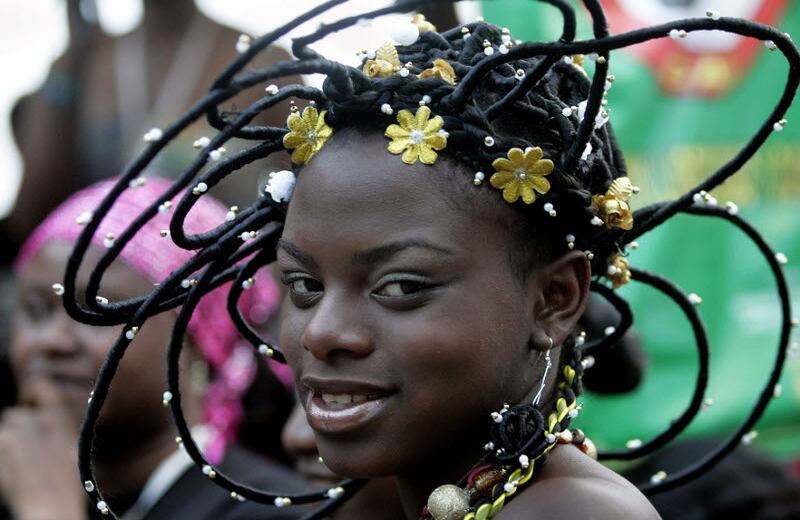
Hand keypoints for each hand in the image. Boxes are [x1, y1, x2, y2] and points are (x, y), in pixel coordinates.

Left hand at [0, 379, 85, 519]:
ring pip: (5, 428)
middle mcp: (38, 419)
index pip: (41, 386)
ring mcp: (16, 431)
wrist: (49, 505)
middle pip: (16, 414)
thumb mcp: (72, 446)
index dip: (33, 392)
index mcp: (59, 418)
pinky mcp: (1, 443)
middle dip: (20, 428)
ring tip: (21, 463)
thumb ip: (57, 425)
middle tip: (30, 451)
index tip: (31, 404)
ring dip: (9, 440)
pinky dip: (2, 453)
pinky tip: (11, 469)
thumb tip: (42, 415)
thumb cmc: (64, 483)